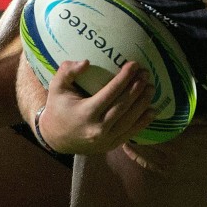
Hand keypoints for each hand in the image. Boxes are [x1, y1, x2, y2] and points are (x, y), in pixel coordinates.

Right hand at [38, 60, 155, 153]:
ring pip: (130, 119)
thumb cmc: (57, 108)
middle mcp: (98, 127)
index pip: (110, 92)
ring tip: (151, 88)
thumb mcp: (57, 87)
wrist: (55, 138)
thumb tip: (86, 62)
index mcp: (86, 112)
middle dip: (137, 88)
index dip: (124, 78)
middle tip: (146, 74)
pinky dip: (143, 122)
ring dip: (143, 103)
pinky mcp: (111, 145)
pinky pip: (130, 133)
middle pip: (123, 106)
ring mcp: (106, 139)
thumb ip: (67, 71)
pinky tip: (152, 110)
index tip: (134, 65)